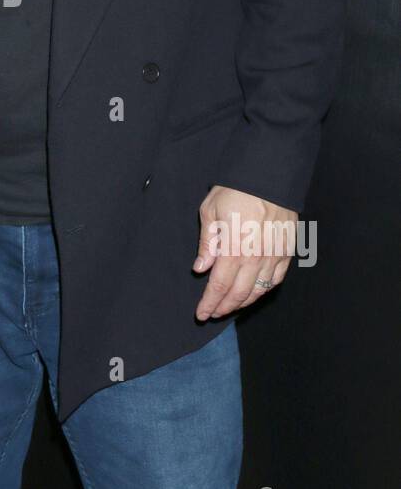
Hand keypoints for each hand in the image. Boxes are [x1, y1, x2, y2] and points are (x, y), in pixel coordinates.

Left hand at [193, 185, 295, 319]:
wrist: (269, 174)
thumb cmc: (235, 190)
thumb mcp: (210, 211)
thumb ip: (207, 243)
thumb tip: (201, 269)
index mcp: (233, 248)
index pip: (219, 286)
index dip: (209, 303)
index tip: (201, 314)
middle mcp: (256, 257)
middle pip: (239, 293)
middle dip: (224, 307)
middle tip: (213, 314)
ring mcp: (275, 255)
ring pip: (259, 290)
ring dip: (243, 302)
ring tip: (230, 306)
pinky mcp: (288, 251)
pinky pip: (276, 279)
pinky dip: (264, 289)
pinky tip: (254, 292)